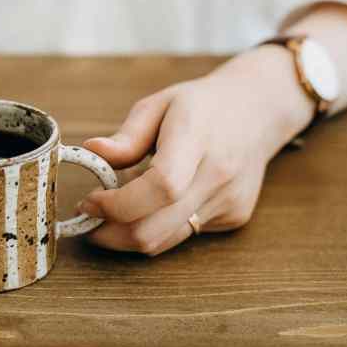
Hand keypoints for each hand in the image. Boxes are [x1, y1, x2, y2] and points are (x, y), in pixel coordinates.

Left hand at [77, 46, 314, 255]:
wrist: (258, 111)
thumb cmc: (201, 105)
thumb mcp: (158, 105)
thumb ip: (126, 136)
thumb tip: (91, 151)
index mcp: (197, 139)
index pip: (160, 187)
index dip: (117, 204)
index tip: (89, 201)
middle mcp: (217, 175)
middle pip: (156, 229)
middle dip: (111, 233)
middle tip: (88, 216)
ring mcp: (229, 201)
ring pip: (166, 241)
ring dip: (128, 235)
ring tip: (113, 211)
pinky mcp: (234, 218)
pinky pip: (183, 234)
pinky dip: (157, 226)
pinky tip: (153, 203)